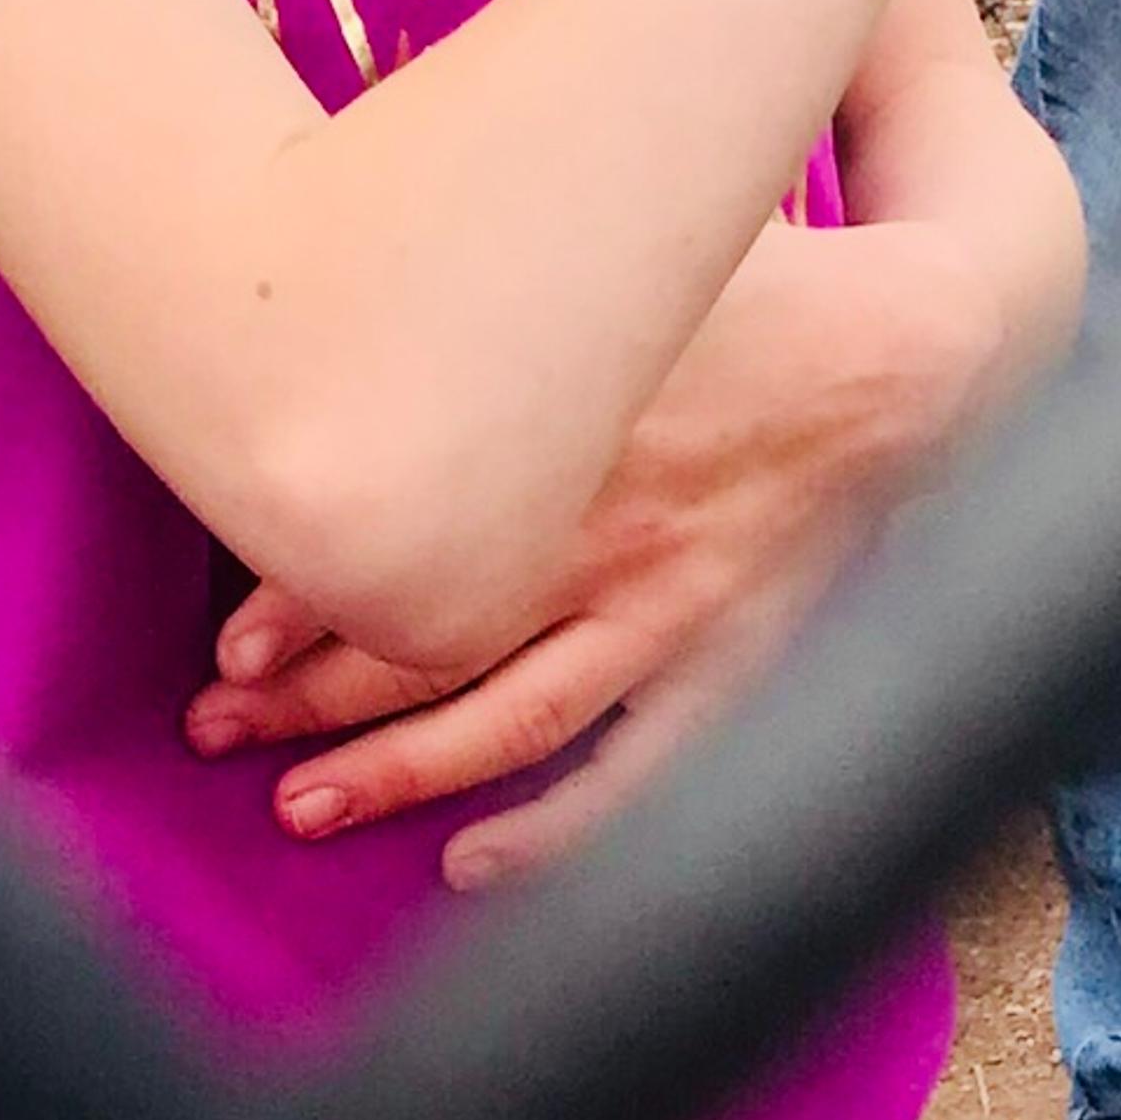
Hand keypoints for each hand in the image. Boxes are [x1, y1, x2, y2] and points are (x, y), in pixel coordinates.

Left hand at [184, 207, 1038, 889]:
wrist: (906, 352)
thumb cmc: (748, 288)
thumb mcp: (612, 253)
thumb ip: (490, 270)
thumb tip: (357, 253)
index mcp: (558, 438)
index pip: (400, 539)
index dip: (300, 597)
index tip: (225, 638)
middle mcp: (600, 539)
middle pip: (425, 641)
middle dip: (309, 694)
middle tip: (214, 727)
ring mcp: (670, 615)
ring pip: (509, 720)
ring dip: (399, 772)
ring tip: (298, 807)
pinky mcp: (731, 662)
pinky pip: (634, 774)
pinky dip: (557, 833)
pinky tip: (472, 866)